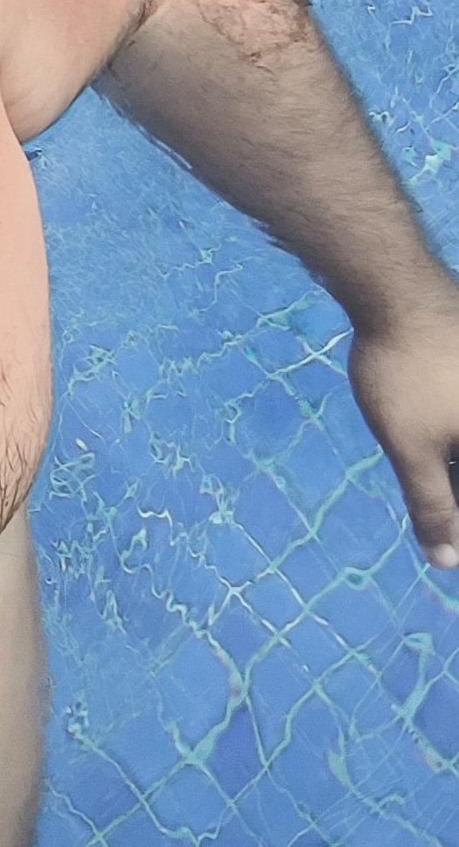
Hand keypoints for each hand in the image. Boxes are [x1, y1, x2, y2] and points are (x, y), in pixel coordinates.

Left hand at [348, 290, 458, 568]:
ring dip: (449, 462)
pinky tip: (434, 437)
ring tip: (432, 477)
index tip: (449, 542)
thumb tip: (447, 561)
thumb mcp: (411, 447)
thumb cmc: (405, 369)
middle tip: (438, 516)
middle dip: (451, 488)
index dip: (457, 518)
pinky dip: (450, 430)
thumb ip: (433, 505)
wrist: (395, 284)